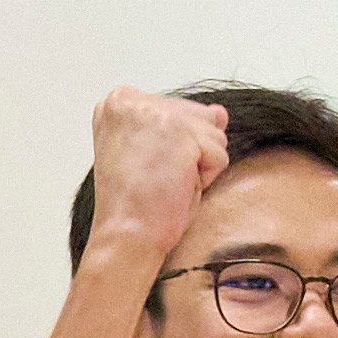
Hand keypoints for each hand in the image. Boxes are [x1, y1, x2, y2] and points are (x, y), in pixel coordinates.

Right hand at [86, 88, 231, 269]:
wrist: (126, 235)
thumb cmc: (134, 204)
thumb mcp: (156, 152)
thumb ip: (184, 123)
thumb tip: (220, 113)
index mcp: (117, 102)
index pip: (175, 109)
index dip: (171, 144)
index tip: (144, 166)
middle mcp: (131, 101)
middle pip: (196, 115)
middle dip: (188, 151)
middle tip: (156, 177)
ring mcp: (156, 113)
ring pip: (212, 132)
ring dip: (198, 165)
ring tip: (166, 183)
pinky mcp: (180, 133)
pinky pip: (219, 153)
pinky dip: (205, 178)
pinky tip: (176, 189)